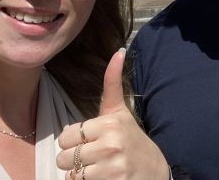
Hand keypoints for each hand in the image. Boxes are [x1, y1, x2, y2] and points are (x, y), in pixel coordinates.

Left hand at [57, 49, 168, 179]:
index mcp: (109, 124)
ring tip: (95, 168)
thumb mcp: (121, 112)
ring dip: (78, 174)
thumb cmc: (132, 140)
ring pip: (70, 173)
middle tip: (91, 157)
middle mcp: (109, 144)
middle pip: (64, 156)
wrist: (154, 171)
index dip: (72, 141)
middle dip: (73, 159)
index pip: (66, 136)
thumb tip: (119, 51)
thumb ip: (113, 83)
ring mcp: (110, 167)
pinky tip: (99, 178)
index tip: (88, 141)